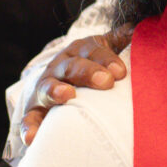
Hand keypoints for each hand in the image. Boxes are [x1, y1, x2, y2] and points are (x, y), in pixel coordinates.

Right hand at [22, 31, 129, 145]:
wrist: (59, 77)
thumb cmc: (90, 64)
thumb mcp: (103, 47)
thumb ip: (120, 39)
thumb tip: (136, 28)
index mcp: (79, 50)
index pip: (93, 51)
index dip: (107, 59)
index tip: (121, 72)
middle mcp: (60, 66)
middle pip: (73, 67)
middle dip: (88, 73)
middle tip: (106, 81)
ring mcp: (45, 87)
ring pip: (48, 87)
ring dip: (56, 91)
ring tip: (67, 96)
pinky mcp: (35, 108)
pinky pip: (30, 118)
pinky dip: (30, 127)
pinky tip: (32, 138)